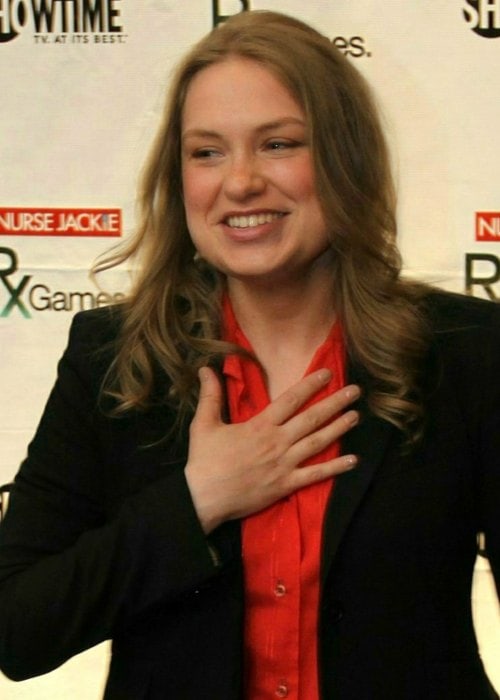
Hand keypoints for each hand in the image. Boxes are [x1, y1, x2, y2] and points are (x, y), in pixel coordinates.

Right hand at [185, 366, 359, 532]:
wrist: (204, 497)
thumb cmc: (204, 460)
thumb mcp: (204, 424)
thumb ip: (210, 395)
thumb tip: (205, 368)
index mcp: (260, 425)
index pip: (291, 399)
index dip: (311, 384)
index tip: (328, 373)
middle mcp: (277, 441)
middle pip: (312, 418)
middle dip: (335, 403)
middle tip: (355, 391)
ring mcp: (284, 464)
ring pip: (318, 442)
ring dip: (339, 428)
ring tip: (356, 416)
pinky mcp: (286, 484)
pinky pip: (315, 474)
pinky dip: (335, 468)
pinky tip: (353, 460)